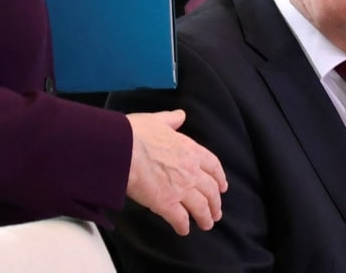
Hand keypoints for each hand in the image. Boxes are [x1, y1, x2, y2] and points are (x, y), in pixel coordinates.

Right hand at [126, 109, 226, 235]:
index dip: (220, 178)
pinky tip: (183, 230)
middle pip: (211, 190)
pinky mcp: (167, 204)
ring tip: (206, 224)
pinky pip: (181, 219)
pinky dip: (184, 226)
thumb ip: (171, 119)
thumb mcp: (157, 120)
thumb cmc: (137, 132)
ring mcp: (180, 188)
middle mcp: (190, 170)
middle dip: (216, 203)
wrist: (122, 149)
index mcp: (190, 150)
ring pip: (201, 207)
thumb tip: (180, 116)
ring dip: (206, 218)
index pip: (213, 166)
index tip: (222, 186)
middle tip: (216, 212)